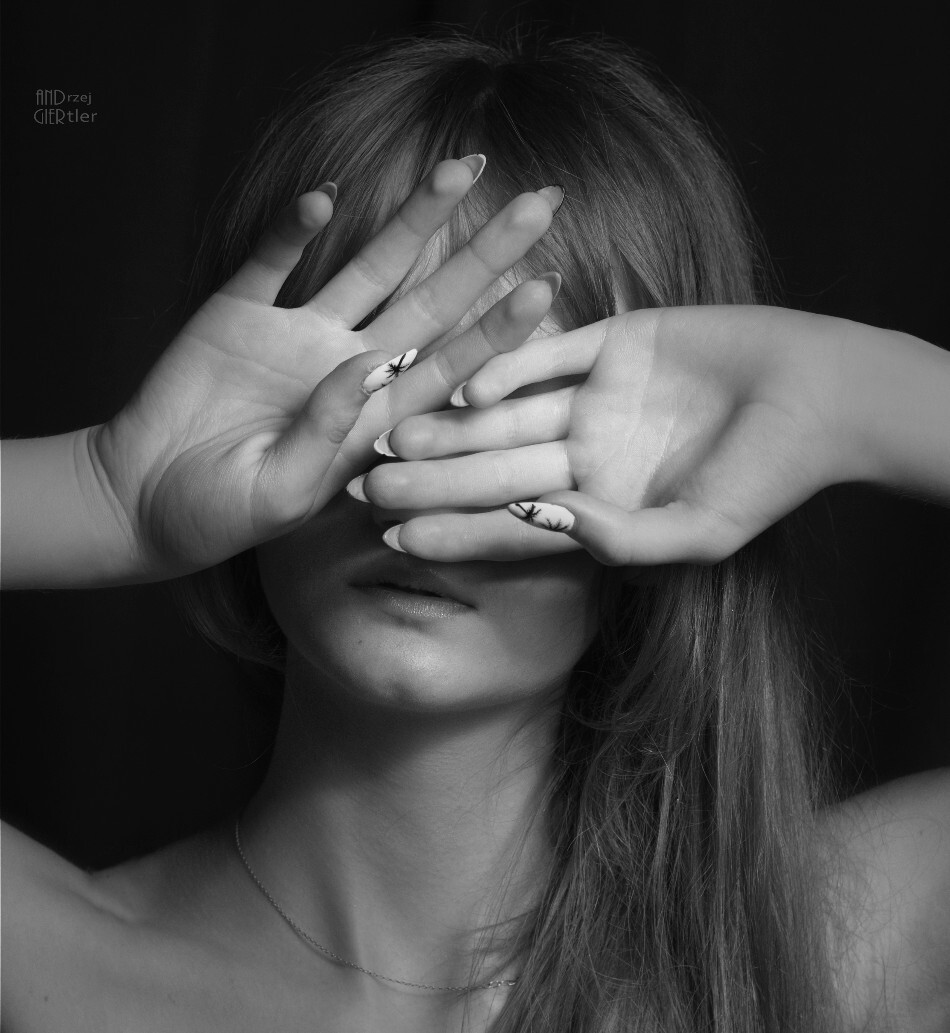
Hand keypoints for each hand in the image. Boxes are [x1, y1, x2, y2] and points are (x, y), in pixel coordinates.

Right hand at [86, 160, 562, 578]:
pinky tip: (323, 201)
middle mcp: (348, 366)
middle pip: (431, 303)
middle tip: (541, 203)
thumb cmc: (221, 512)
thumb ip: (324, 436)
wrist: (148, 497)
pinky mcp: (237, 313)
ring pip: (368, 267)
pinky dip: (290, 233)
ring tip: (462, 169)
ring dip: (412, 220)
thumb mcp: (279, 493)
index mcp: (371, 418)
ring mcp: (296, 334)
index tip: (547, 287)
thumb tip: (360, 365)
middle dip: (483, 256)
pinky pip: (269, 263)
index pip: (450, 367)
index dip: (498, 330)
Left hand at [357, 305, 946, 563]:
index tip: (392, 545)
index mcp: (597, 503)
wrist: (824, 397)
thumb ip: (622, 542)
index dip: (453, 534)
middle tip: (361, 491)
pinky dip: (510, 361)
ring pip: (506, 409)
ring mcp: (594, 395)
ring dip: (452, 421)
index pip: (510, 524)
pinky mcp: (613, 339)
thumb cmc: (772, 478)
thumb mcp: (701, 532)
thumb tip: (543, 526)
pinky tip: (465, 382)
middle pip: (492, 466)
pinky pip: (550, 351)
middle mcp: (585, 451)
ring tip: (390, 436)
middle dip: (430, 480)